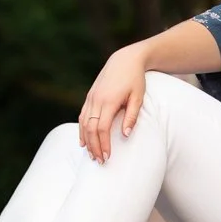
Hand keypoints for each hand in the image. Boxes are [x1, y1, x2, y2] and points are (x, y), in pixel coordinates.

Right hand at [79, 47, 146, 162]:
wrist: (125, 60)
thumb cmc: (135, 80)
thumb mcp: (138, 97)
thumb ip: (132, 116)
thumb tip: (125, 135)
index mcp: (109, 101)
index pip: (102, 128)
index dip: (103, 144)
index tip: (108, 157)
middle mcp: (97, 100)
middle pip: (90, 129)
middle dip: (94, 147)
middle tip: (100, 161)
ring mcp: (91, 98)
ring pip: (84, 124)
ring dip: (87, 141)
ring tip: (92, 155)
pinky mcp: (89, 97)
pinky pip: (82, 116)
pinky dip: (82, 130)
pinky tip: (84, 142)